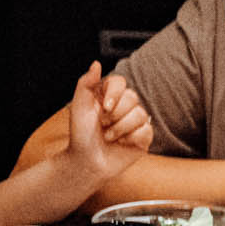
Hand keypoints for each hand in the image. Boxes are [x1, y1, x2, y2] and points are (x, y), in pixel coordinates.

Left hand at [63, 63, 132, 179]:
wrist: (86, 162)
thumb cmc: (81, 135)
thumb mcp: (79, 107)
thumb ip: (85, 83)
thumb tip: (96, 64)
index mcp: (109, 96)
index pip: (120, 82)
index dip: (114, 93)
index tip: (103, 107)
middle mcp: (124, 106)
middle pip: (132, 97)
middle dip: (115, 114)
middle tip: (102, 125)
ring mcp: (135, 121)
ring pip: (140, 114)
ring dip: (120, 128)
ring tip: (108, 137)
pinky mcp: (143, 137)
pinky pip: (146, 130)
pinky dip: (131, 138)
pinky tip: (121, 144)